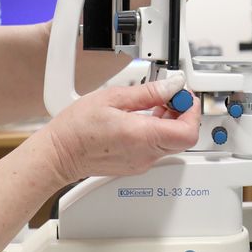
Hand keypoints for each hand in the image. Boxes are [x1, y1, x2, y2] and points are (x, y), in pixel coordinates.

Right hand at [43, 76, 200, 183]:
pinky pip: (158, 148)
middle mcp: (146, 154)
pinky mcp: (136, 165)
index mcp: (143, 136)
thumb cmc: (78, 128)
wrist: (60, 154)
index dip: (192, 111)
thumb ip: (148, 92)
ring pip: (172, 142)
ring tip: (154, 103)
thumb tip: (172, 86)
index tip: (182, 95)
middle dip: (182, 113)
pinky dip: (158, 131)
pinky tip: (143, 117)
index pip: (188, 131)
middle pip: (184, 137)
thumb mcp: (113, 97)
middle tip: (170, 95)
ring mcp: (142, 162)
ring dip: (171, 121)